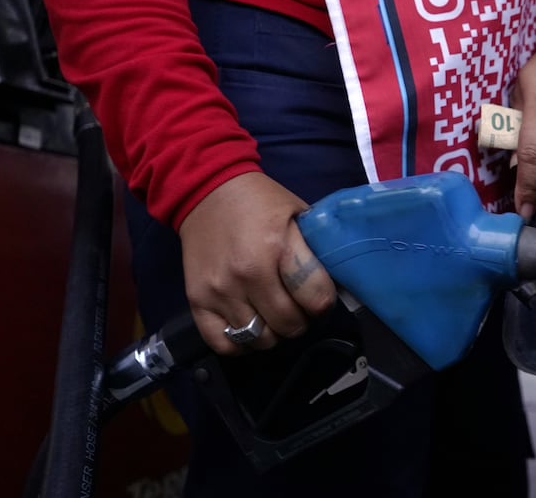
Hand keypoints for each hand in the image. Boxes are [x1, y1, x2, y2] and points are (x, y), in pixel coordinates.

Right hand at [177, 172, 336, 354]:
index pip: (316, 298)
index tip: (319, 296)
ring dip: (273, 332)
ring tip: (273, 314)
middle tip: (297, 307)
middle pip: (289, 324)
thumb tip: (338, 287)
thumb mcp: (298, 214)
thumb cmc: (260, 202)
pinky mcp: (197, 300)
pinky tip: (249, 326)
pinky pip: (224, 344)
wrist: (206, 191)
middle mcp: (248, 272)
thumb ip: (315, 250)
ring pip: (260, 340)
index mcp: (278, 246)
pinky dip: (240, 344)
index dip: (324, 302)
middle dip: (300, 320)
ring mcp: (220, 290)